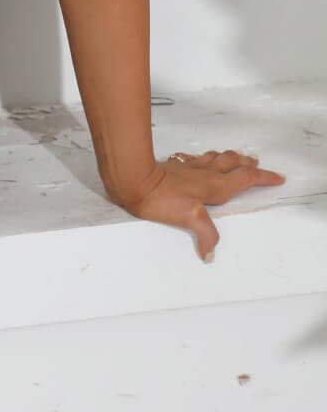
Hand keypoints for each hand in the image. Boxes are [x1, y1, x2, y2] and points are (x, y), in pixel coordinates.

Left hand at [113, 150, 287, 261]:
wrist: (134, 179)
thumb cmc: (162, 198)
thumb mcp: (189, 218)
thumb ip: (207, 235)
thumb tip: (211, 253)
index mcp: (215, 185)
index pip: (245, 178)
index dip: (263, 177)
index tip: (277, 177)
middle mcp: (206, 173)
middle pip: (233, 163)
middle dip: (248, 164)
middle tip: (258, 164)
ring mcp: (190, 167)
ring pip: (216, 158)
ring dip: (230, 158)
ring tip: (237, 158)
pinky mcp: (175, 165)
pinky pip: (197, 158)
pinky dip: (207, 158)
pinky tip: (202, 160)